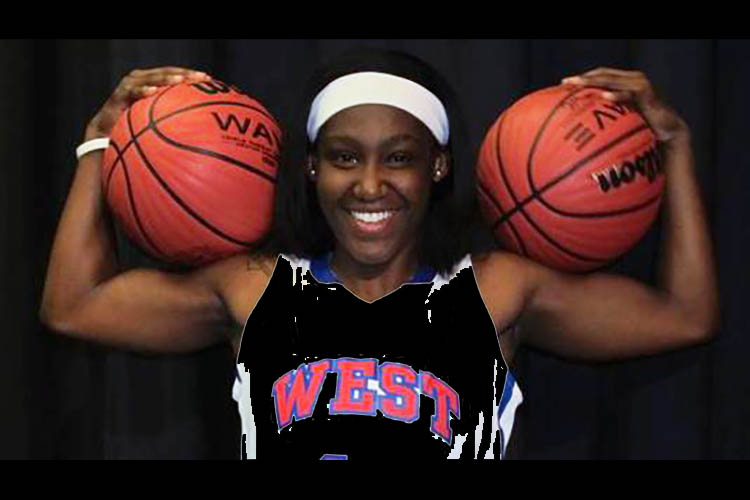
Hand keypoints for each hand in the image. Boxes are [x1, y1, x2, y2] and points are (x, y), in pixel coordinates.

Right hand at [85, 67, 211, 140]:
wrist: (108, 131)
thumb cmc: (135, 127)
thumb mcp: (156, 121)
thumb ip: (173, 118)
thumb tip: (201, 129)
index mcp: (153, 82)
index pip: (176, 74)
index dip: (191, 75)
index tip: (208, 78)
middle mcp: (142, 79)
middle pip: (167, 72)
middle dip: (184, 74)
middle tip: (200, 78)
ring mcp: (130, 85)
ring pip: (151, 78)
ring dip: (166, 79)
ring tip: (180, 80)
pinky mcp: (119, 94)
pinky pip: (132, 92)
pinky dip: (142, 91)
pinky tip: (152, 92)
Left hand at [561, 67, 689, 144]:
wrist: (668, 131)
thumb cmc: (643, 127)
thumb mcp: (621, 119)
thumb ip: (605, 116)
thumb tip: (579, 127)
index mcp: (623, 83)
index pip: (599, 75)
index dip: (582, 78)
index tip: (564, 84)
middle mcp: (631, 79)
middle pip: (603, 74)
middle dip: (584, 78)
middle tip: (567, 83)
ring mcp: (640, 84)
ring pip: (613, 80)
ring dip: (595, 82)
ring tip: (579, 85)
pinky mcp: (648, 93)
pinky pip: (629, 93)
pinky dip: (617, 94)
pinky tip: (604, 96)